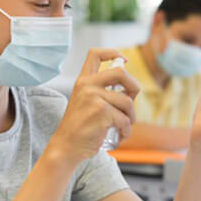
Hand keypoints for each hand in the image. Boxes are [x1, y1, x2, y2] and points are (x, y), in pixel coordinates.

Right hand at [50, 48, 139, 163]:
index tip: (124, 60)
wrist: (66, 147)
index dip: (113, 53)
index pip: (96, 54)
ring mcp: (94, 98)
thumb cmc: (80, 127)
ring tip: (122, 126)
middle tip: (132, 99)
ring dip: (130, 117)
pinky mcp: (102, 112)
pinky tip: (119, 135)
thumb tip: (131, 87)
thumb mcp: (85, 102)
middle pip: (121, 73)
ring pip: (127, 102)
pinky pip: (125, 119)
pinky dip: (126, 130)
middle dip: (134, 86)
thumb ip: (101, 91)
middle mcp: (87, 85)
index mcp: (83, 80)